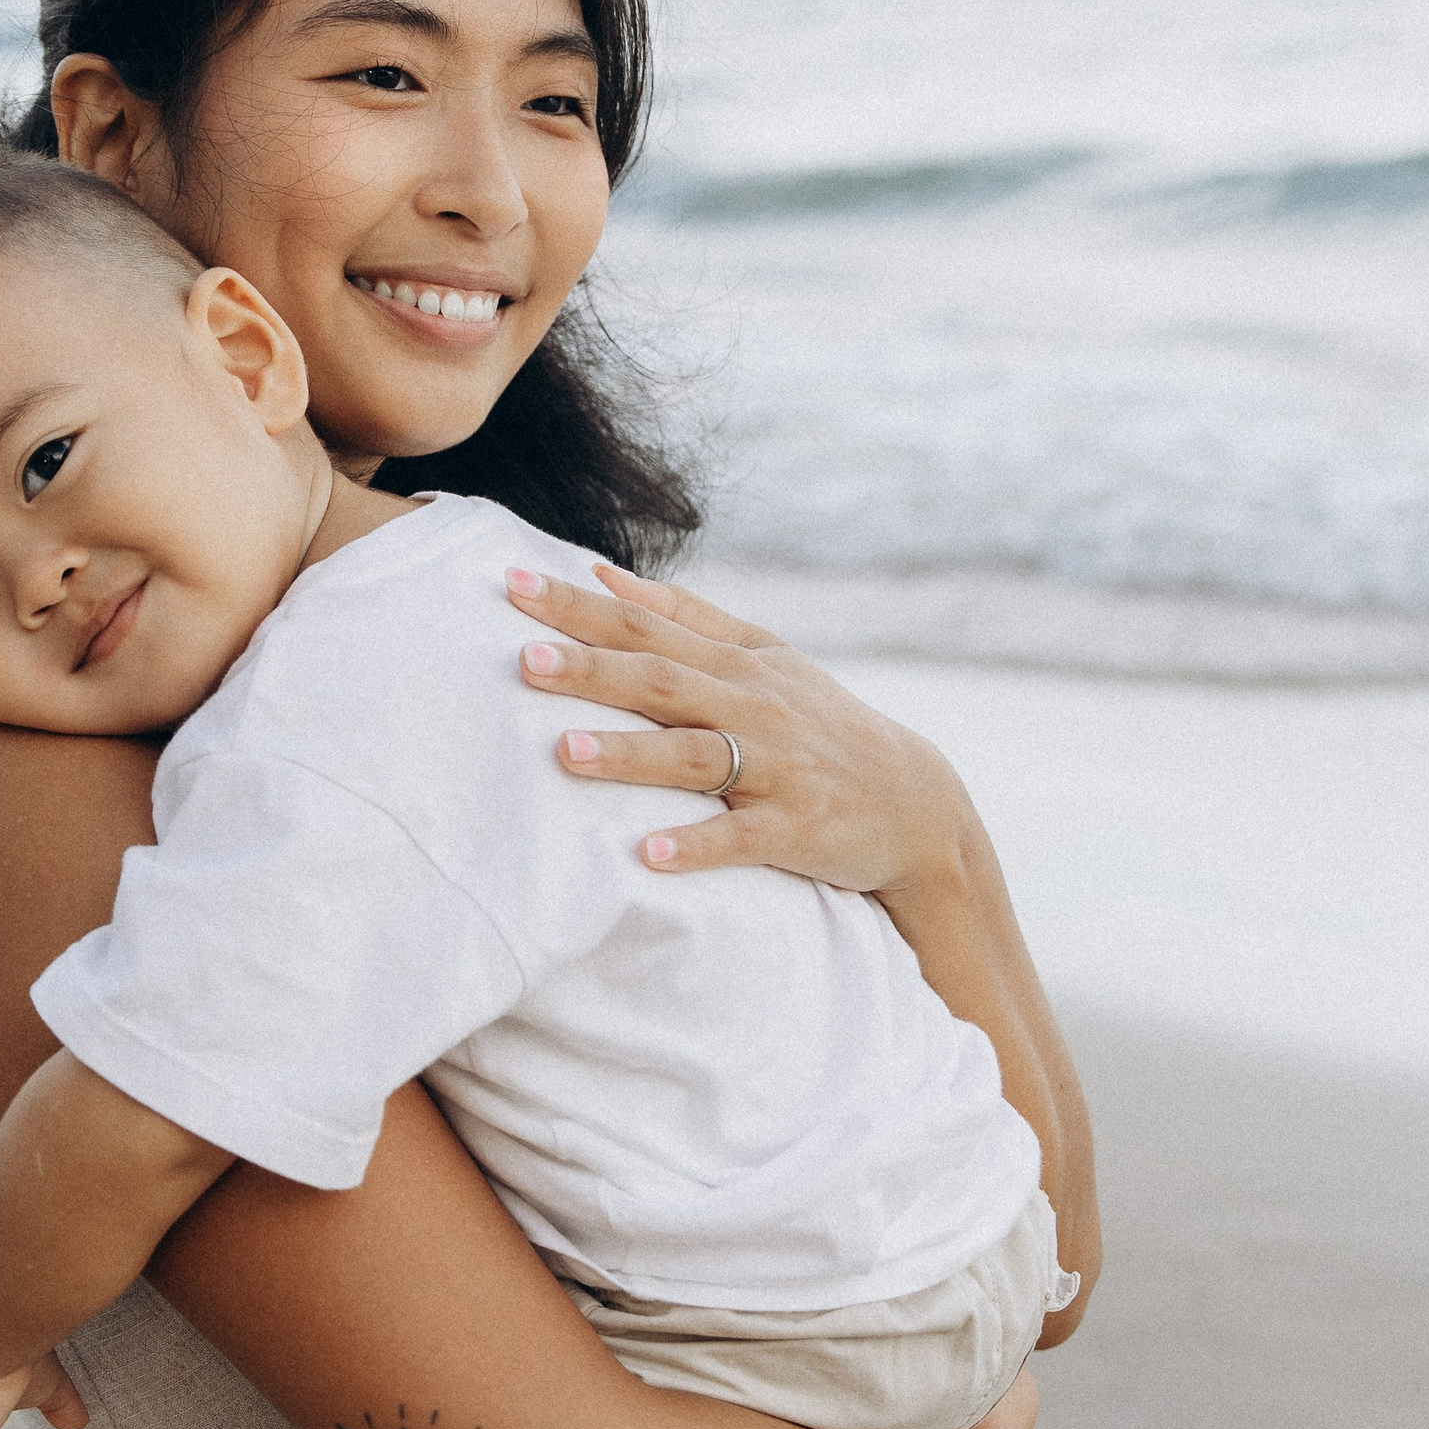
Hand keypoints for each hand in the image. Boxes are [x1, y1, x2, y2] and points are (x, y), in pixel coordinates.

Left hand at [506, 560, 973, 901]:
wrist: (913, 803)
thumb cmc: (818, 724)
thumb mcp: (762, 657)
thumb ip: (684, 614)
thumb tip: (603, 574)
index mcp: (734, 663)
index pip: (647, 624)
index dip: (582, 606)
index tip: (514, 584)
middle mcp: (751, 706)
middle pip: (662, 681)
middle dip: (593, 669)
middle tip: (524, 660)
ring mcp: (775, 768)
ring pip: (695, 756)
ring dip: (630, 755)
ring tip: (565, 753)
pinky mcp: (795, 830)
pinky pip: (741, 839)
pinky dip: (697, 846)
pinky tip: (649, 854)